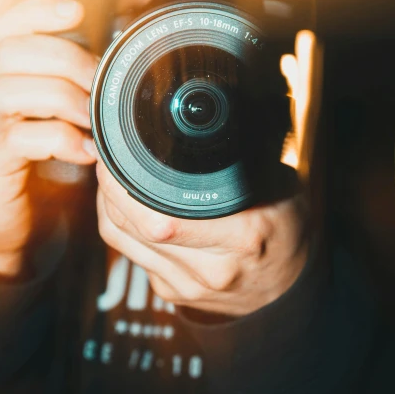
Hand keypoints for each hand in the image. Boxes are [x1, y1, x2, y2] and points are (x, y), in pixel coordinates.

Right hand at [0, 0, 97, 276]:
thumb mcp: (72, 120)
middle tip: (100, 87)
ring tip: (93, 120)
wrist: (20, 226)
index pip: (9, 26)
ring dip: (62, 98)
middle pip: (12, 51)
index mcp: (10, 78)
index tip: (77, 11)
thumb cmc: (50, 168)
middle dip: (66, 60)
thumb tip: (129, 66)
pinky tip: (85, 152)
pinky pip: (17, 139)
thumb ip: (87, 91)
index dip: (39, 11)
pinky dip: (58, 140)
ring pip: (8, 89)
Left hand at [95, 28, 319, 315]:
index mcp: (243, 236)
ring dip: (109, 205)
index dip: (125, 186)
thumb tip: (229, 100)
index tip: (115, 156)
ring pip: (121, 240)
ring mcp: (189, 285)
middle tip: (107, 159)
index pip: (162, 219)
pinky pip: (129, 254)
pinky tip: (127, 204)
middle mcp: (213, 267)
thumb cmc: (285, 228)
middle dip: (109, 189)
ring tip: (113, 176)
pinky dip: (120, 225)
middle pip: (132, 227)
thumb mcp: (281, 185)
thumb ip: (250, 154)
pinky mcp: (172, 293)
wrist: (287, 289)